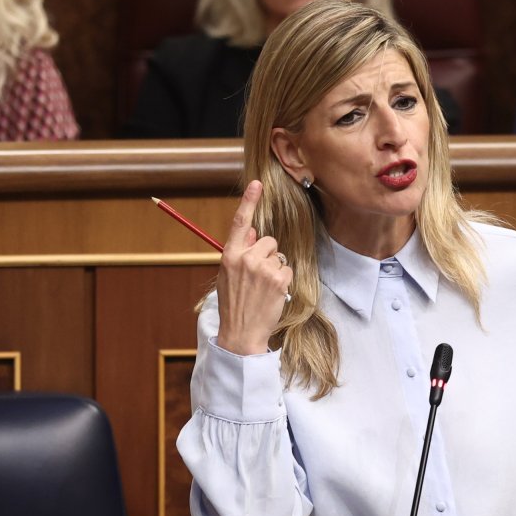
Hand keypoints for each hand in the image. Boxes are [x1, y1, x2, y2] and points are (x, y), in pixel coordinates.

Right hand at [214, 180, 292, 354]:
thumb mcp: (228, 276)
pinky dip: (284, 280)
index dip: (249, 201)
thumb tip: (253, 233)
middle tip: (259, 276)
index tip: (258, 183)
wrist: (241, 332)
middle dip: (268, 254)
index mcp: (229, 255)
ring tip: (264, 288)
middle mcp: (245, 258)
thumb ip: (240, 253)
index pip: (240, 222)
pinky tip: (272, 293)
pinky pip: (287, 269)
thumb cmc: (234, 304)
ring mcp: (263, 268)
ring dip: (276, 269)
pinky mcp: (279, 279)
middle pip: (268, 240)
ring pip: (279, 255)